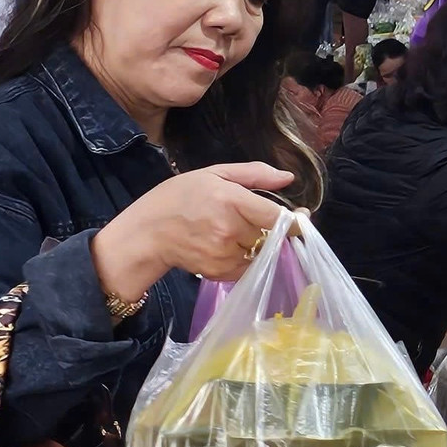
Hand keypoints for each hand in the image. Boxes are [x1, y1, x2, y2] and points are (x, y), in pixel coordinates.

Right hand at [92, 162, 293, 298]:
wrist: (146, 233)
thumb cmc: (178, 197)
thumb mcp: (214, 174)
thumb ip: (254, 174)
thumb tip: (288, 178)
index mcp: (231, 200)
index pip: (278, 218)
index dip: (294, 221)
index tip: (300, 218)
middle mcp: (230, 230)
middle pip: (272, 237)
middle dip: (271, 230)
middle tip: (252, 221)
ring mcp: (225, 254)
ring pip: (262, 253)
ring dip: (258, 246)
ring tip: (236, 233)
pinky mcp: (219, 273)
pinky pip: (248, 268)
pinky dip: (246, 259)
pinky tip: (228, 247)